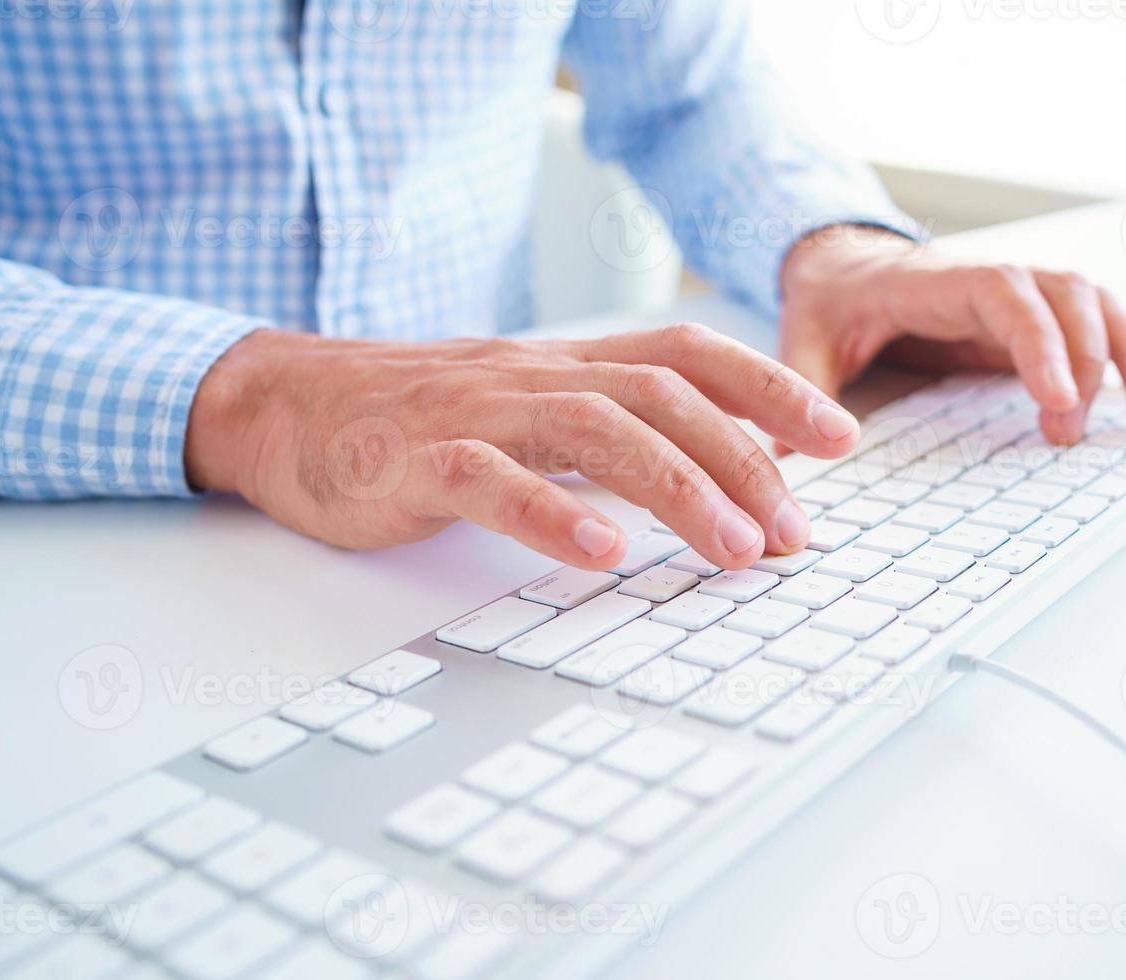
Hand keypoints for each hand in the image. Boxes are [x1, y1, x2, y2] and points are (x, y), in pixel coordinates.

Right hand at [185, 324, 859, 564]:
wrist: (285, 405)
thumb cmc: (422, 417)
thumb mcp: (530, 413)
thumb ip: (614, 435)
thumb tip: (719, 478)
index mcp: (566, 363)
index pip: (688, 354)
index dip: (771, 388)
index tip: (840, 438)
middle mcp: (532, 373)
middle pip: (660, 395)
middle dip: (745, 459)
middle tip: (795, 531)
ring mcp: (472, 411)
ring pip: (593, 429)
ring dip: (678, 488)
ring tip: (734, 549)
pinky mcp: (412, 459)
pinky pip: (487, 479)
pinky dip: (550, 512)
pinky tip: (600, 551)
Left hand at [778, 227, 1125, 446]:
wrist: (843, 261)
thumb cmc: (830, 300)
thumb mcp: (804, 338)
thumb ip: (800, 386)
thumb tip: (788, 456)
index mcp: (941, 280)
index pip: (1007, 299)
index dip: (1040, 345)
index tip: (1058, 401)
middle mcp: (995, 279)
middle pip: (1069, 301)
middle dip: (1096, 360)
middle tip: (1098, 428)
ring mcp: (1025, 296)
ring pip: (1099, 309)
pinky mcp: (1041, 319)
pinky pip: (1105, 325)